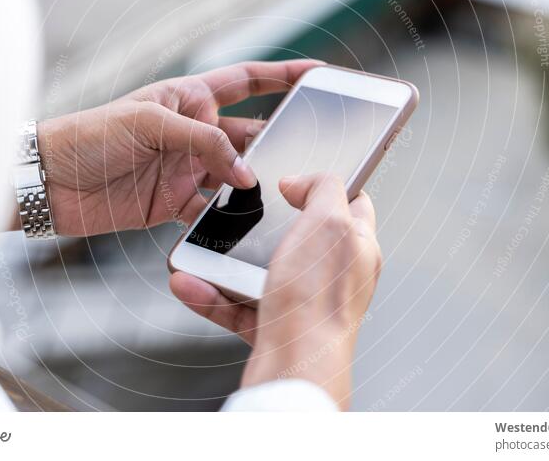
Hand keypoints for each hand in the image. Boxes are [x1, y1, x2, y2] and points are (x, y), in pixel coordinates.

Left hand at [35, 59, 321, 235]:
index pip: (247, 81)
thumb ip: (202, 143)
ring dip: (257, 185)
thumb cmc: (89, 135)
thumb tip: (245, 173)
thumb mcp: (147, 123)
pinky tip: (243, 225)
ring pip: (236, 177)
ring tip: (285, 194)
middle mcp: (193, 133)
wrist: (48, 181)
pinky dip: (227, 220)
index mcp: (189, 98)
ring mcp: (186, 169)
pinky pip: (212, 212)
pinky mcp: (173, 203)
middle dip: (281, 140)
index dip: (283, 76)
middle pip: (251, 135)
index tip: (319, 74)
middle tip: (313, 151)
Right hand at [170, 172, 381, 408]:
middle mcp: (333, 277)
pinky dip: (212, 295)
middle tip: (241, 217)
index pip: (352, 205)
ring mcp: (303, 304)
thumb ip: (322, 188)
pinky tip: (192, 283)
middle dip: (262, 227)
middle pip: (298, 238)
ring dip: (225, 263)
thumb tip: (302, 182)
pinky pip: (237, 306)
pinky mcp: (274, 329)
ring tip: (200, 253)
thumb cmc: (319, 303)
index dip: (326, 187)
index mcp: (357, 247)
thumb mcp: (329, 221)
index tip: (296, 178)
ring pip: (260, 274)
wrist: (294, 370)